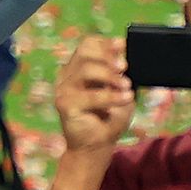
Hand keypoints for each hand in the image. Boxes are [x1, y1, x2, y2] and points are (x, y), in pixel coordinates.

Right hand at [54, 35, 133, 154]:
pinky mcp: (64, 105)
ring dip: (110, 76)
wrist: (97, 145)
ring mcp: (63, 90)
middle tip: (125, 67)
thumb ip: (121, 74)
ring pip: (85, 70)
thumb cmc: (109, 117)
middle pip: (84, 52)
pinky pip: (89, 96)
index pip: (87, 45)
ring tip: (126, 86)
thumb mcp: (121, 90)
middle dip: (108, 57)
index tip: (123, 46)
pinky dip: (110, 96)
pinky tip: (125, 99)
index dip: (105, 43)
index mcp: (79, 69)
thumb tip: (126, 58)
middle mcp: (68, 77)